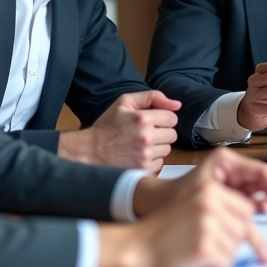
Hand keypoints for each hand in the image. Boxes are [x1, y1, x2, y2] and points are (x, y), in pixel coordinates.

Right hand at [58, 91, 179, 171]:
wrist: (89, 151)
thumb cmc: (107, 126)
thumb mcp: (124, 102)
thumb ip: (152, 97)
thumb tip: (177, 105)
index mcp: (143, 118)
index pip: (172, 118)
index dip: (162, 118)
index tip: (151, 121)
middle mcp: (146, 137)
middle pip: (172, 134)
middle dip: (161, 133)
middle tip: (146, 133)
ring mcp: (145, 155)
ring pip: (167, 149)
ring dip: (158, 147)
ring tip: (141, 145)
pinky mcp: (143, 169)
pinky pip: (160, 163)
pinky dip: (152, 160)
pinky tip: (139, 156)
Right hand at [99, 149, 266, 266]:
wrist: (138, 246)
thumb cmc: (166, 229)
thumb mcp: (195, 206)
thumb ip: (222, 209)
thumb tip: (256, 225)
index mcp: (210, 190)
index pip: (246, 209)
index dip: (245, 224)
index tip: (257, 236)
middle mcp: (211, 204)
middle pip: (245, 228)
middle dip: (234, 240)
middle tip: (214, 245)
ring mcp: (208, 225)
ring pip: (237, 246)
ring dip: (224, 253)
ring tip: (198, 249)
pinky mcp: (205, 247)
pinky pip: (226, 262)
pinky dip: (216, 266)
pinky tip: (197, 259)